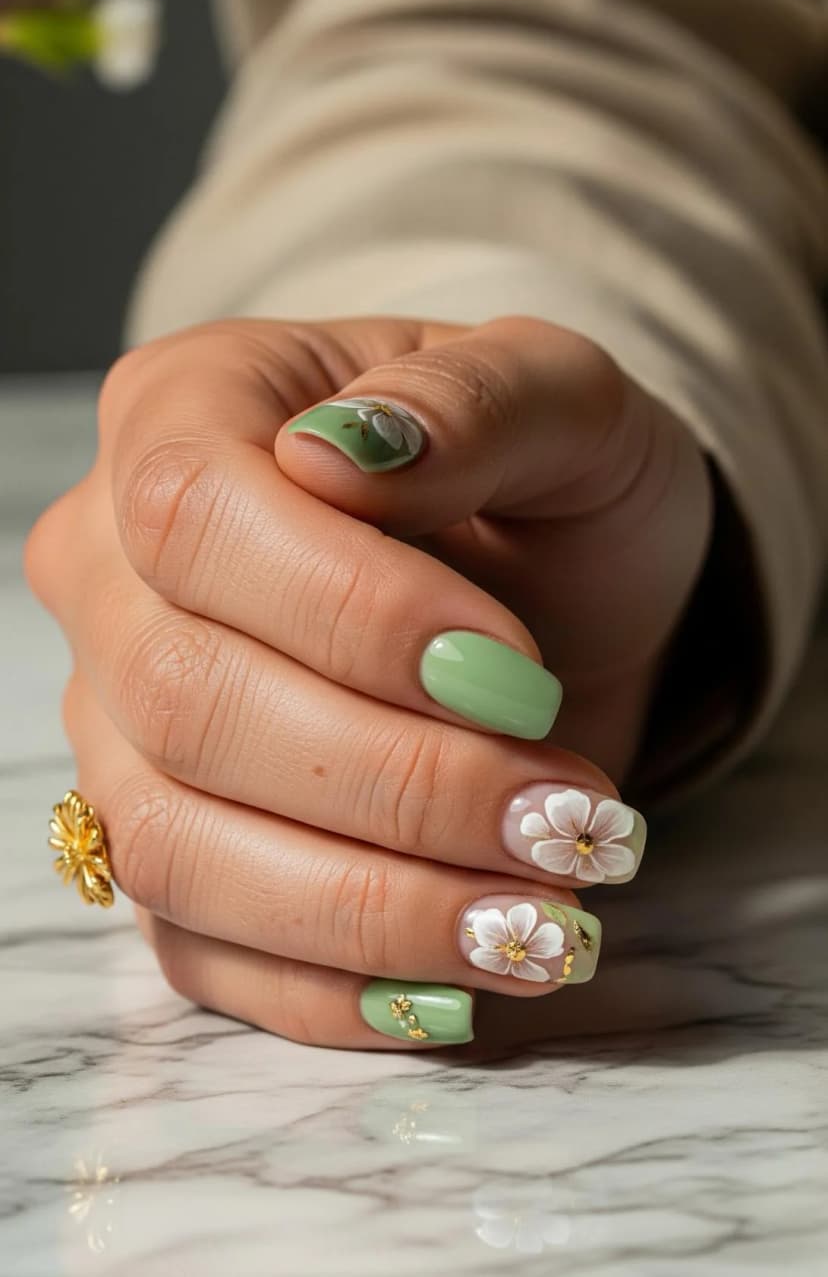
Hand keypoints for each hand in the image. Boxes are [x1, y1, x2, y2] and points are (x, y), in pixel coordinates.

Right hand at [27, 314, 709, 1048]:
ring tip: (542, 916)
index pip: (196, 517)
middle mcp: (114, 567)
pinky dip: (332, 989)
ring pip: (176, 845)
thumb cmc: (545, 476)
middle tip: (566, 819)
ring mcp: (119, 717)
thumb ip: (477, 401)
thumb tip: (347, 452)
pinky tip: (462, 984)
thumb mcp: (564, 398)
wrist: (549, 587)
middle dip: (396, 782)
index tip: (518, 675)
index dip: (349, 613)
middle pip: (184, 699)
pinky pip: (199, 947)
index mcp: (185, 411)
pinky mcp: (169, 839)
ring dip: (374, 905)